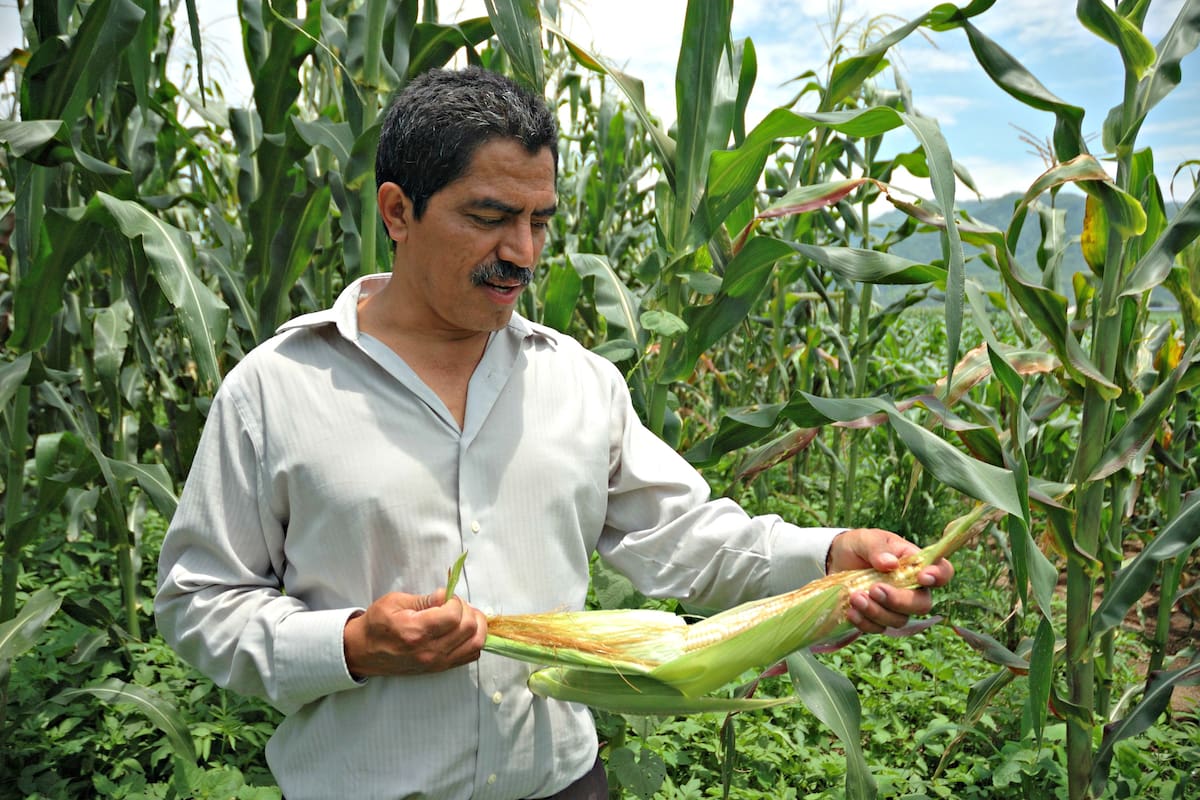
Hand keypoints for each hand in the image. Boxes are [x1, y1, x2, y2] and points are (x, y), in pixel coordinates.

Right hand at [343, 588, 487, 677]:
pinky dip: (473, 640)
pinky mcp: (440, 668)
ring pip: (476, 643)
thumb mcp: (394, 602)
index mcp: (416, 632)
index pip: (454, 614)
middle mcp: (429, 650)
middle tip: (453, 604)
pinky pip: (471, 655)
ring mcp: (436, 662)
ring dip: (476, 624)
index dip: (454, 600)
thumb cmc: (377, 624)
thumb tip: (447, 596)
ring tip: (462, 615)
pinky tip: (461, 630)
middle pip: (469, 628)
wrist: (363, 652)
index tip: (445, 597)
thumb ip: (424, 599)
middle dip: (467, 609)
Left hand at [827, 528, 953, 634]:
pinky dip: (864, 622)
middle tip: (874, 589)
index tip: (922, 577)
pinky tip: (850, 611)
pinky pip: (878, 628)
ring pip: (899, 620)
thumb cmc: (860, 546)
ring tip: (854, 597)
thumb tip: (890, 563)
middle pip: (922, 604)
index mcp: (915, 564)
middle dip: (899, 601)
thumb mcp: (866, 539)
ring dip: (876, 612)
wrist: (837, 559)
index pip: (942, 572)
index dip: (939, 577)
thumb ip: (877, 548)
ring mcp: (895, 606)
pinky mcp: (877, 618)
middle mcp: (912, 588)